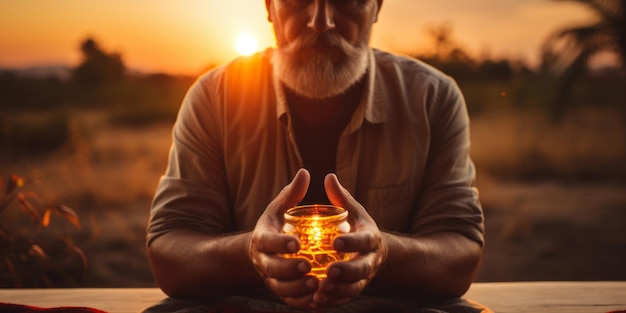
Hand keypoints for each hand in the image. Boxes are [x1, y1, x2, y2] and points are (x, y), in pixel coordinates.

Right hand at [248, 169, 318, 308]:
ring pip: (280, 288)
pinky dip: (302, 303)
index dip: (280, 243)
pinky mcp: (280, 291)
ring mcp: (270, 278)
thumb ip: (291, 193)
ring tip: (316, 284)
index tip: (297, 242)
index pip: (268, 242)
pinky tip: (318, 300)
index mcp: (261, 238)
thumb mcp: (279, 208)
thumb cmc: (276, 225)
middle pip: (271, 268)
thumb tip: (305, 172)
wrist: (264, 251)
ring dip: (297, 288)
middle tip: (307, 266)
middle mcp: (262, 260)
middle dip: (288, 269)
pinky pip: (289, 301)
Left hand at [312, 173, 387, 307]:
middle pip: (362, 269)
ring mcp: (363, 278)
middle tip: (329, 271)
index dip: (352, 242)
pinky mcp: (354, 290)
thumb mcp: (354, 211)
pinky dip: (332, 302)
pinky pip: (345, 299)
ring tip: (320, 290)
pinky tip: (316, 302)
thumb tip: (328, 176)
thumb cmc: (358, 227)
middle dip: (347, 272)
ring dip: (338, 291)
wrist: (373, 252)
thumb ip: (341, 197)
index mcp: (370, 238)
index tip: (336, 241)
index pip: (363, 241)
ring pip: (354, 288)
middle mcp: (370, 260)